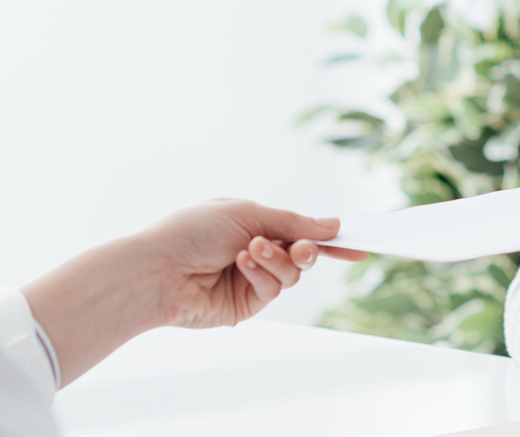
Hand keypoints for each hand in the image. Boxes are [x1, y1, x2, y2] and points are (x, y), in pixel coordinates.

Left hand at [142, 197, 367, 328]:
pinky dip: (263, 274)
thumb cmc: (194, 231)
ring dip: (278, 260)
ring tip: (251, 251)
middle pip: (303, 255)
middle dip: (306, 250)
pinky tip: (242, 264)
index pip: (301, 230)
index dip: (329, 237)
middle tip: (300, 248)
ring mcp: (252, 280)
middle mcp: (256, 252)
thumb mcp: (249, 214)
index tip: (358, 243)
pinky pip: (274, 289)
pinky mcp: (246, 305)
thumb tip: (331, 226)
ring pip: (292, 274)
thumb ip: (293, 223)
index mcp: (254, 223)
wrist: (160, 268)